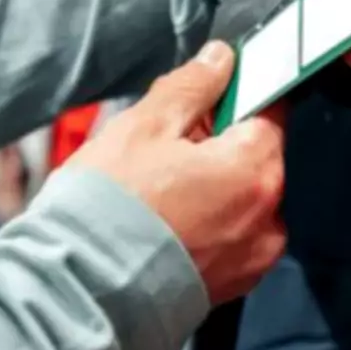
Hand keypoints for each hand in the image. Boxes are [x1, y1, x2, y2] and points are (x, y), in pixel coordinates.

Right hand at [72, 41, 284, 304]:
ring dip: (215, 180)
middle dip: (220, 140)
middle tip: (167, 142)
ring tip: (162, 185)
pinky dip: (211, 218)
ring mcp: (254, 256)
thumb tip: (222, 59)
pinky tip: (168, 217)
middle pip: (256, 155)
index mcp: (254, 170)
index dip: (238, 95)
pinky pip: (232, 232)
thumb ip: (192, 86)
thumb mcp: (146, 125)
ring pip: (243, 194)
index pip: (270, 111)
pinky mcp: (234, 284)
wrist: (81, 290)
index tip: (209, 94)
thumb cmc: (111, 203)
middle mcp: (268, 217)